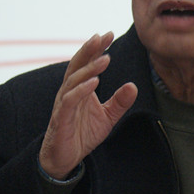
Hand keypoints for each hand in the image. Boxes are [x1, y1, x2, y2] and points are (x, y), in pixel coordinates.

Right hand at [39, 32, 137, 178]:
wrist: (65, 158)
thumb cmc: (82, 134)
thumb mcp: (107, 118)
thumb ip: (119, 102)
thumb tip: (133, 86)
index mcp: (79, 89)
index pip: (86, 63)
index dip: (96, 48)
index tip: (109, 34)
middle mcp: (69, 91)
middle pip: (77, 65)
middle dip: (90, 49)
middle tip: (103, 36)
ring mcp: (63, 104)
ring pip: (73, 80)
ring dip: (89, 68)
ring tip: (106, 59)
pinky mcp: (61, 118)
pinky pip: (69, 100)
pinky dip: (81, 90)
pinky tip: (95, 82)